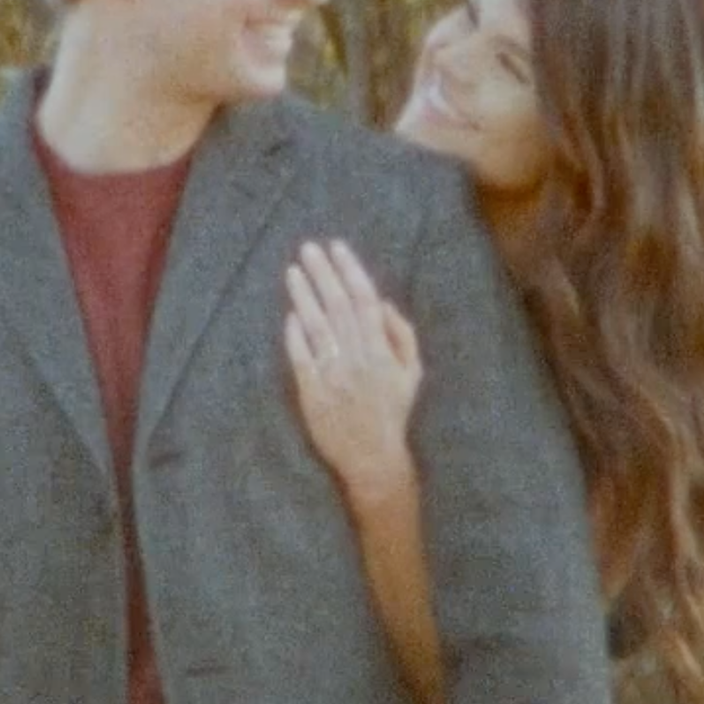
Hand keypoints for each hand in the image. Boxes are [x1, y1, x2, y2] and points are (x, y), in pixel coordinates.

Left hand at [284, 239, 422, 504]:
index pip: (364, 299)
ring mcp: (333, 374)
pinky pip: (301, 356)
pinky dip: (295, 333)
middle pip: (337, 305)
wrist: (373, 457)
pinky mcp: (312, 391)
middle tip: (308, 248)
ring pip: (317, 326)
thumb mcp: (412, 373)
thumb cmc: (392, 411)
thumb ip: (402, 334)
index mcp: (382, 350)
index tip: (337, 246)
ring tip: (293, 270)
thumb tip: (383, 301)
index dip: (350, 270)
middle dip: (323, 273)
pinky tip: (290, 313)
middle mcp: (357, 357)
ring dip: (304, 295)